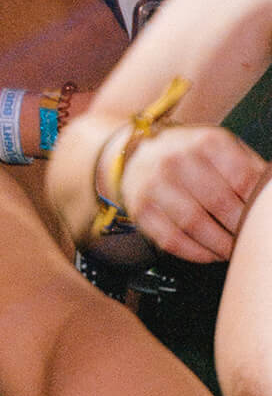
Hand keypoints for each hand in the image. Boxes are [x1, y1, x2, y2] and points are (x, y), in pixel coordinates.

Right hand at [118, 125, 266, 261]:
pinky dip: (196, 253)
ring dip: (220, 245)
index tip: (261, 218)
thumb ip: (250, 166)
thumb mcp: (222, 146)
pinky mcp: (140, 208)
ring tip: (232, 249)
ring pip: (195, 225)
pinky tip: (209, 253)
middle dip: (241, 228)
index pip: (244, 181)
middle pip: (221, 204)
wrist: (136, 151)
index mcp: (205, 141)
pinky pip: (172, 240)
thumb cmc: (188, 153)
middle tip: (249, 238)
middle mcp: (175, 160)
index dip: (258, 206)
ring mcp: (154, 184)